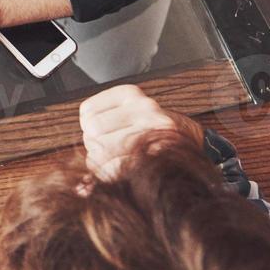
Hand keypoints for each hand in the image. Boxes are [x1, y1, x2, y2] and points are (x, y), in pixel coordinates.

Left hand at [79, 84, 205, 180]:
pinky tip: (125, 170)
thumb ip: (100, 122)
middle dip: (96, 145)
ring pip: (103, 152)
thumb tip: (76, 158)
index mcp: (131, 94)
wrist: (193, 144)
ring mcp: (153, 131)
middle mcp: (144, 109)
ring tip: (120, 158)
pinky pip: (118, 169)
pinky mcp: (158, 155)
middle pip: (94, 131)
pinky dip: (114, 175)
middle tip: (110, 148)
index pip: (88, 111)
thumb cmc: (151, 130)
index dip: (89, 126)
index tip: (101, 130)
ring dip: (104, 162)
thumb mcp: (129, 114)